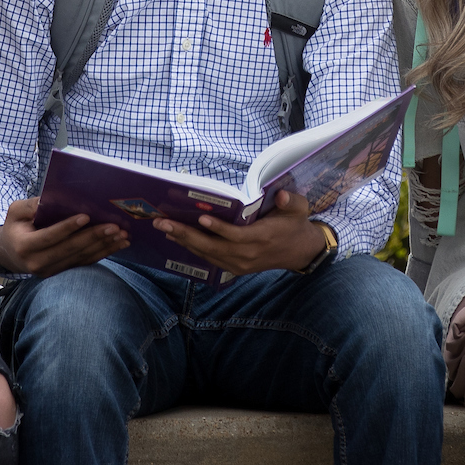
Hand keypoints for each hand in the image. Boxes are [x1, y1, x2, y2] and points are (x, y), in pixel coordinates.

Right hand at [0, 198, 128, 276]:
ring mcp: (50, 271)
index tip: (86, 216)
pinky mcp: (61, 273)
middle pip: (69, 249)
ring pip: (80, 258)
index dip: (67, 227)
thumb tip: (54, 198)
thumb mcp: (16, 211)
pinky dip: (103, 253)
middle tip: (114, 226)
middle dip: (93, 237)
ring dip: (103, 246)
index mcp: (25, 246)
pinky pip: (85, 263)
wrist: (10, 252)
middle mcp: (37, 263)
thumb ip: (32, 205)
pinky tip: (118, 244)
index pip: (49, 237)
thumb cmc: (16, 226)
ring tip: (121, 234)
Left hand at [154, 188, 324, 279]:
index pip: (237, 236)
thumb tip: (280, 196)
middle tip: (164, 223)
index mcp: (263, 238)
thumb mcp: (299, 208)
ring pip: (208, 254)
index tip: (201, 219)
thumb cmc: (295, 224)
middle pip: (214, 247)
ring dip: (184, 241)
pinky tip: (177, 238)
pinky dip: (193, 249)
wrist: (299, 252)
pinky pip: (210, 259)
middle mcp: (248, 254)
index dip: (219, 229)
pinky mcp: (235, 268)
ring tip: (164, 228)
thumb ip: (291, 201)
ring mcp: (240, 264)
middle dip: (186, 234)